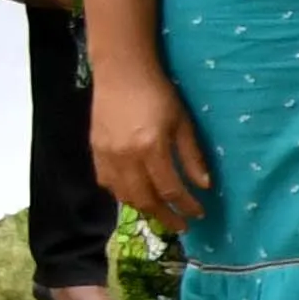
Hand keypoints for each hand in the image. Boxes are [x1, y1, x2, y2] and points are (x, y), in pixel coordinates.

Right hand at [89, 61, 208, 231]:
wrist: (122, 73)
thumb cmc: (159, 94)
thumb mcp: (183, 123)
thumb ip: (191, 156)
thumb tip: (204, 185)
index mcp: (150, 148)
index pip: (170, 189)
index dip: (186, 205)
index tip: (199, 214)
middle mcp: (125, 157)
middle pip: (145, 199)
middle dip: (165, 216)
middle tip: (181, 226)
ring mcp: (106, 155)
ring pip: (123, 195)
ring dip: (144, 208)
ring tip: (161, 213)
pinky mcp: (95, 151)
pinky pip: (107, 182)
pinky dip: (122, 194)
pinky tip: (135, 195)